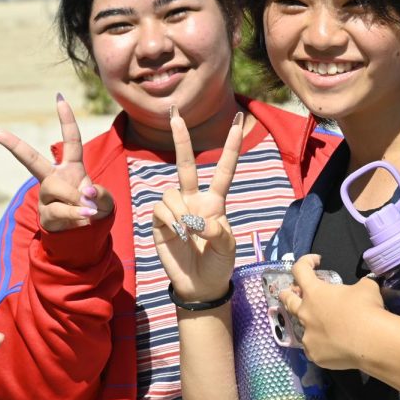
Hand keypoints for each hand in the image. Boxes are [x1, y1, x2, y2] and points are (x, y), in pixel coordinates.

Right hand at [0, 94, 113, 231]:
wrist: (85, 235)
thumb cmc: (93, 208)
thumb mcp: (104, 200)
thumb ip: (99, 193)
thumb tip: (84, 193)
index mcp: (71, 167)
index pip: (70, 140)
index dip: (66, 119)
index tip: (59, 97)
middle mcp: (54, 178)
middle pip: (31, 160)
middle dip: (13, 145)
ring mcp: (46, 196)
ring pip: (55, 188)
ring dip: (75, 199)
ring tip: (88, 211)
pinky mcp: (45, 214)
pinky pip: (59, 210)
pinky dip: (76, 215)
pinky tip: (84, 218)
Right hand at [151, 109, 243, 303]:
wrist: (199, 286)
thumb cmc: (218, 264)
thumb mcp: (229, 248)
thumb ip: (218, 232)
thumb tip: (198, 220)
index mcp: (215, 202)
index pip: (224, 170)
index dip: (231, 146)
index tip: (240, 120)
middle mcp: (193, 200)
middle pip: (186, 164)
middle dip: (180, 138)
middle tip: (175, 113)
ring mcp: (175, 209)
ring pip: (171, 192)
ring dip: (181, 212)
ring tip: (188, 232)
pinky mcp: (159, 221)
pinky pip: (161, 209)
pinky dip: (171, 220)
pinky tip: (177, 234)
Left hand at [279, 254, 387, 370]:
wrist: (372, 342)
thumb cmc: (367, 309)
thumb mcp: (366, 288)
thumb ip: (357, 286)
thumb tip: (362, 287)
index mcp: (315, 292)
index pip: (300, 270)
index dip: (306, 261)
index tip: (316, 261)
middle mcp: (305, 312)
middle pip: (287, 299)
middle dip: (289, 293)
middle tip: (295, 293)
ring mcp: (307, 335)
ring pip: (302, 327)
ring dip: (311, 323)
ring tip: (326, 327)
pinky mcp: (313, 354)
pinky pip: (314, 348)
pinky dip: (322, 345)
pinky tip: (334, 347)